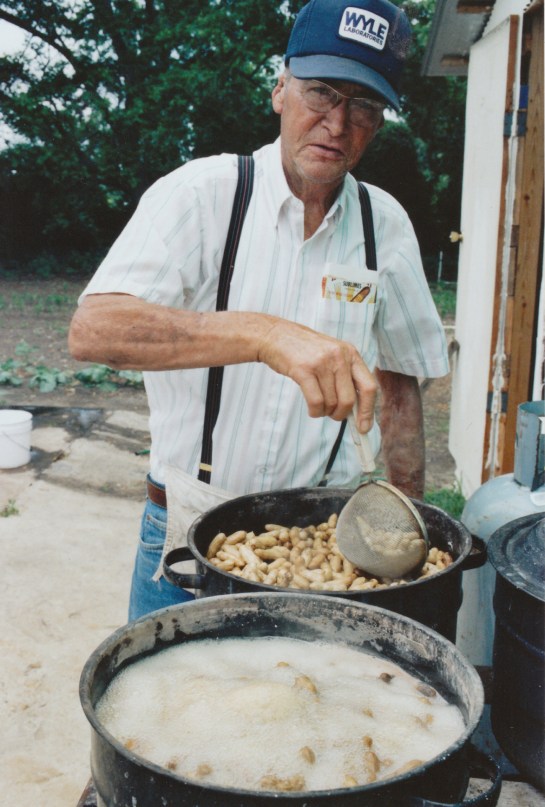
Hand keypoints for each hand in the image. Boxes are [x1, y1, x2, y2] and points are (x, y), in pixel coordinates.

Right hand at [257, 320, 375, 431]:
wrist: (275, 335)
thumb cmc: (304, 350)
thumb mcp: (331, 355)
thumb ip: (345, 377)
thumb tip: (357, 411)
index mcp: (351, 353)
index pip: (369, 386)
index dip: (368, 410)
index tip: (364, 427)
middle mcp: (339, 356)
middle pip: (349, 400)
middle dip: (341, 414)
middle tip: (333, 415)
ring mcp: (322, 362)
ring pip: (331, 403)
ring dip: (325, 412)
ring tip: (318, 405)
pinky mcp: (304, 370)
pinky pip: (316, 402)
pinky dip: (315, 411)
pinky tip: (312, 409)